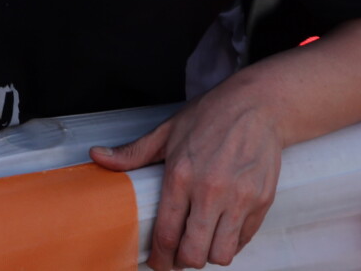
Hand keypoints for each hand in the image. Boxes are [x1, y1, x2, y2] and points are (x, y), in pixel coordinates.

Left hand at [91, 71, 285, 269]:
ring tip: (202, 241)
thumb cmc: (211, 116)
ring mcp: (240, 198)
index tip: (158, 262)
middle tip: (179, 255)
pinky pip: (244, 240)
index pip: (167, 234)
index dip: (160, 257)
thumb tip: (97, 156)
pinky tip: (222, 227)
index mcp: (182, 175)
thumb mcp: (167, 131)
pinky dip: (232, 241)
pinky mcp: (262, 201)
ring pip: (222, 254)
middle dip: (183, 260)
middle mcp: (211, 191)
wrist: (258, 105)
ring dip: (209, 254)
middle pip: (195, 253)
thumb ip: (133, 153)